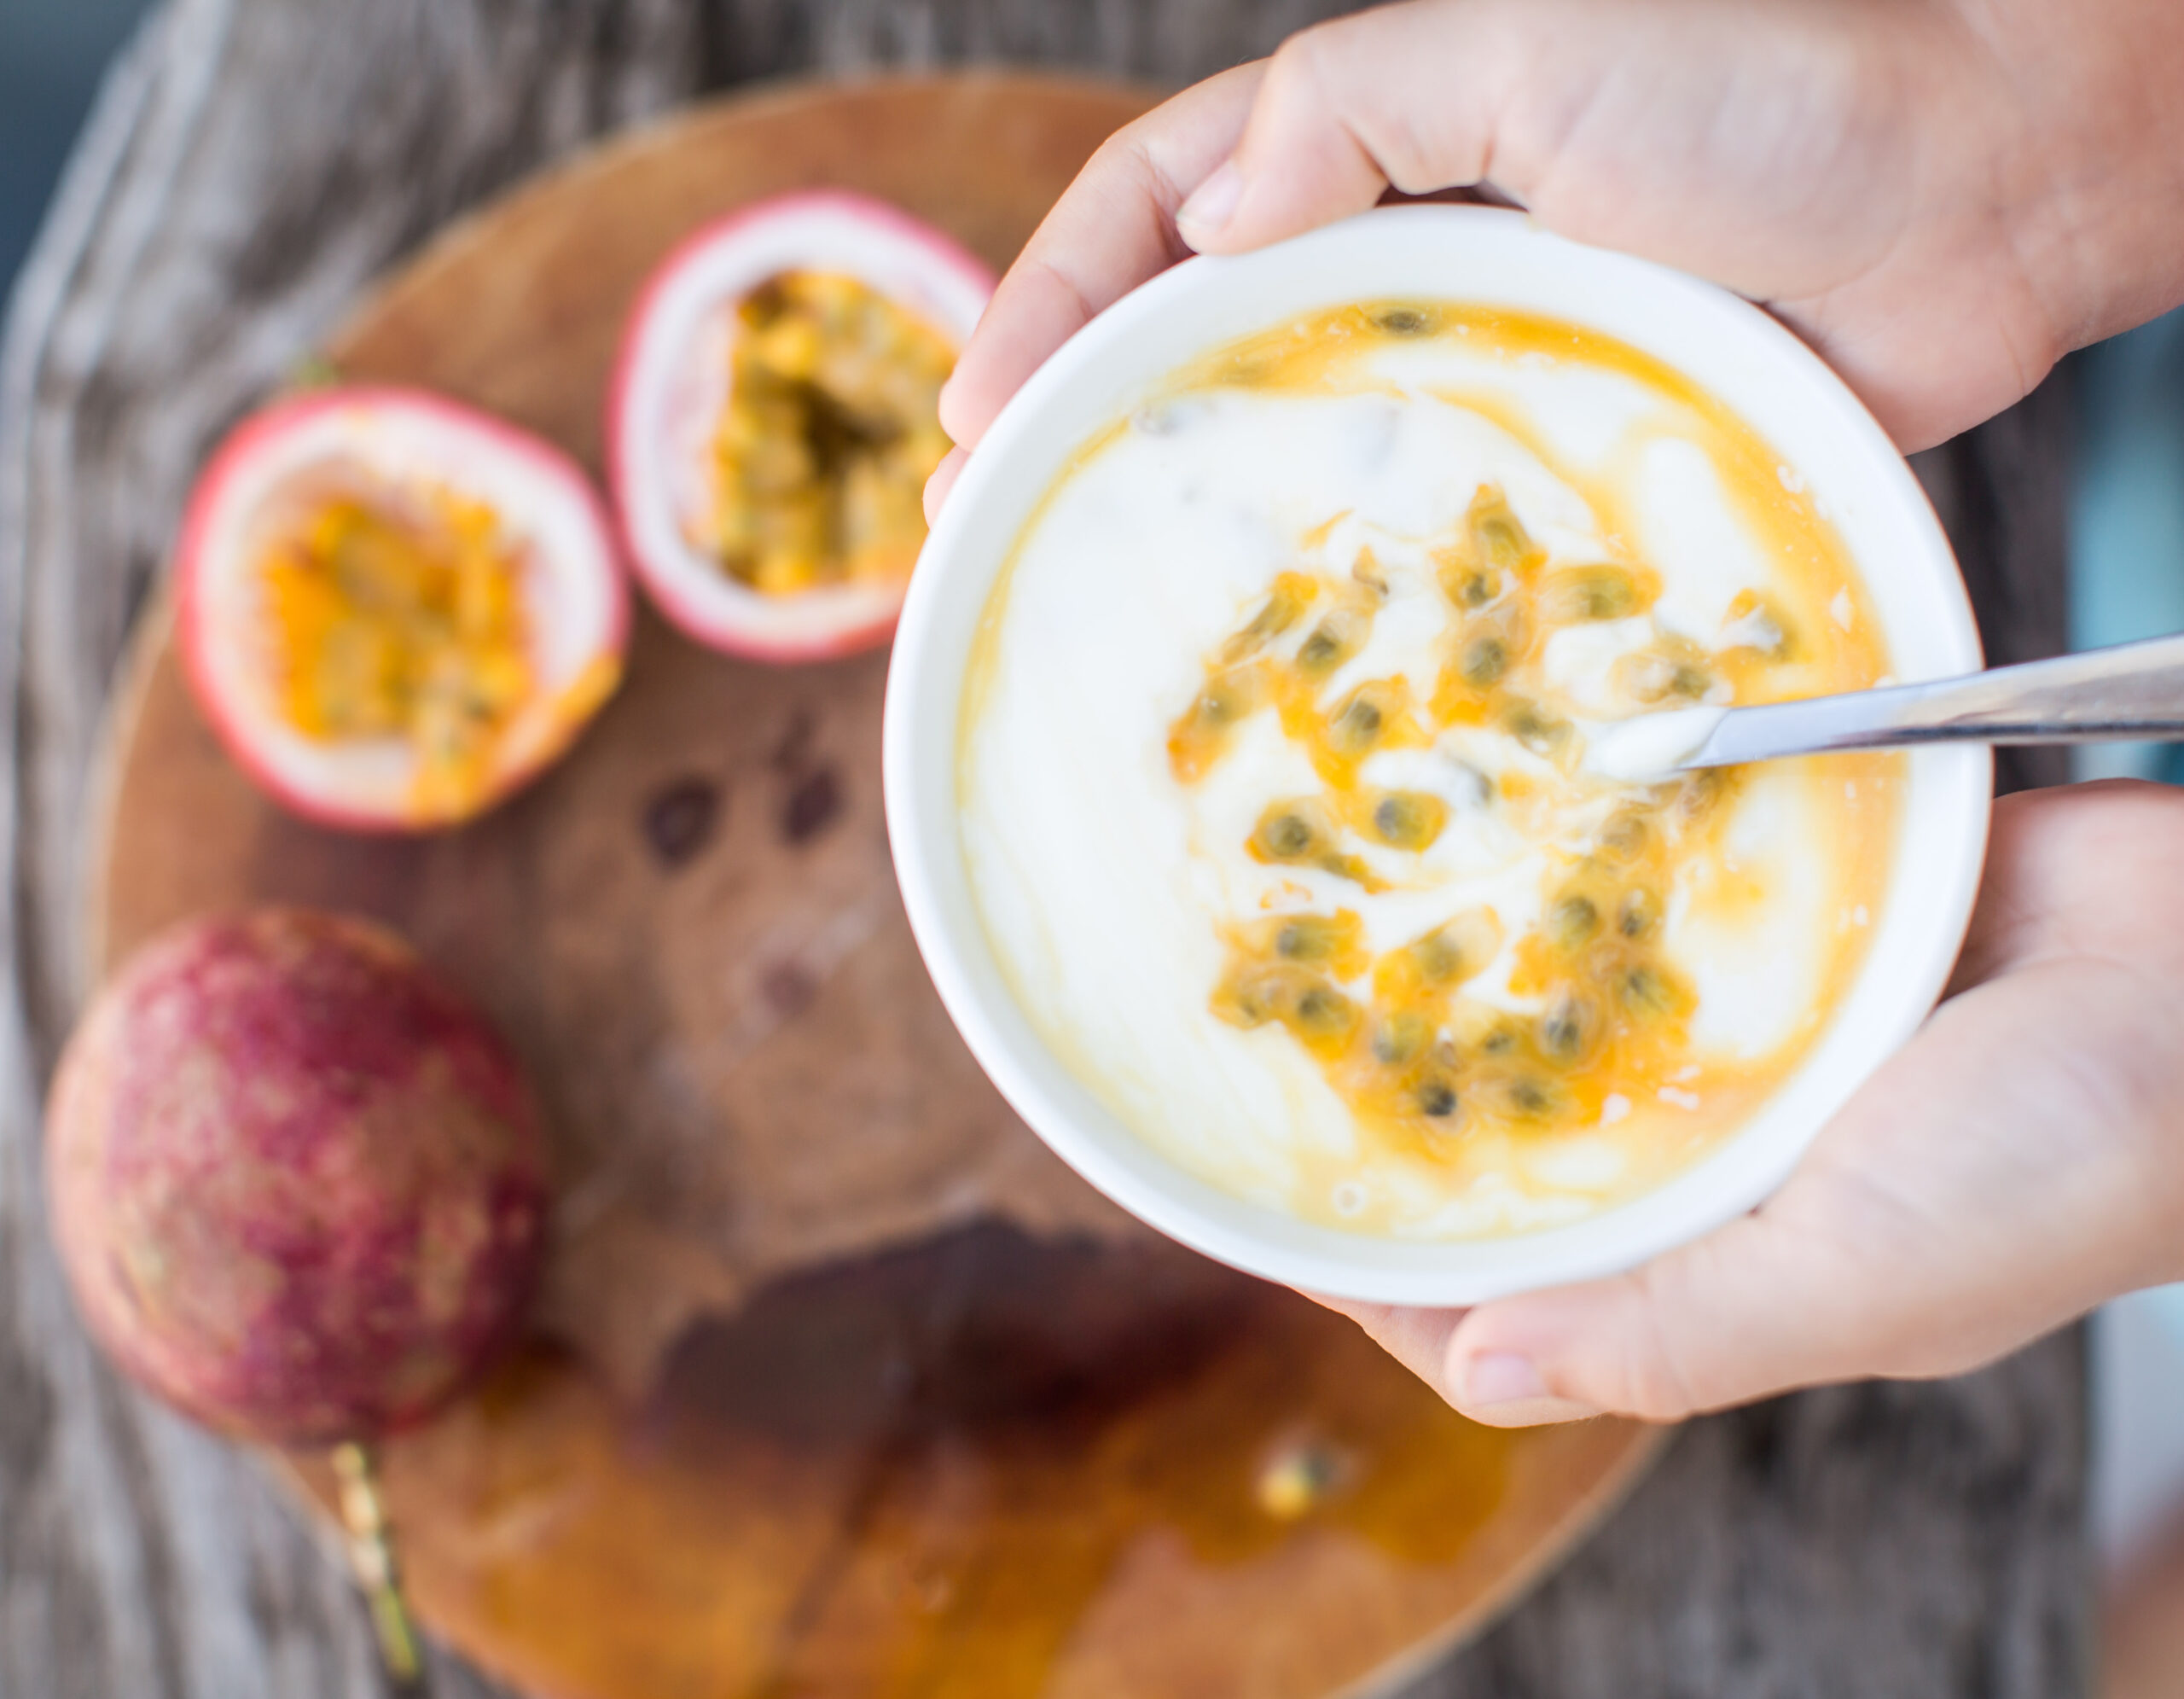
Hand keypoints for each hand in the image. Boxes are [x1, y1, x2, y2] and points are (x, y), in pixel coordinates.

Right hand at [931, 0, 2183, 516]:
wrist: (1984, 198)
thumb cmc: (1775, 92)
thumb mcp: (1535, 50)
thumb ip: (1355, 112)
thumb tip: (1210, 229)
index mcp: (1365, 143)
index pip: (1154, 211)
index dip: (1050, 303)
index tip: (975, 411)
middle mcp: (1395, 256)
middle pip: (1186, 343)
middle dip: (1073, 429)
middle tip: (984, 531)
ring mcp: (1465, 365)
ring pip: (1287, 447)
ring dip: (1183, 520)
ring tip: (1094, 603)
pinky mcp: (1543, 460)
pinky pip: (1414, 526)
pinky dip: (1339, 580)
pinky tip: (1285, 645)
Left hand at [1323, 780, 2183, 1425]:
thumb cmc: (2065, 1156)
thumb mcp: (1863, 1282)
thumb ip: (1671, 1334)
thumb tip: (1478, 1376)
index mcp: (1727, 1272)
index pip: (1515, 1304)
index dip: (1386, 1281)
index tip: (1266, 1223)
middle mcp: (1719, 1165)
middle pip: (1515, 1163)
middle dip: (1403, 1126)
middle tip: (1268, 1053)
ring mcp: (1744, 1044)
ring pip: (1564, 1029)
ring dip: (1466, 995)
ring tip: (1335, 941)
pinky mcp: (1773, 930)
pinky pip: (1640, 914)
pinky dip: (1569, 889)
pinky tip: (1477, 841)